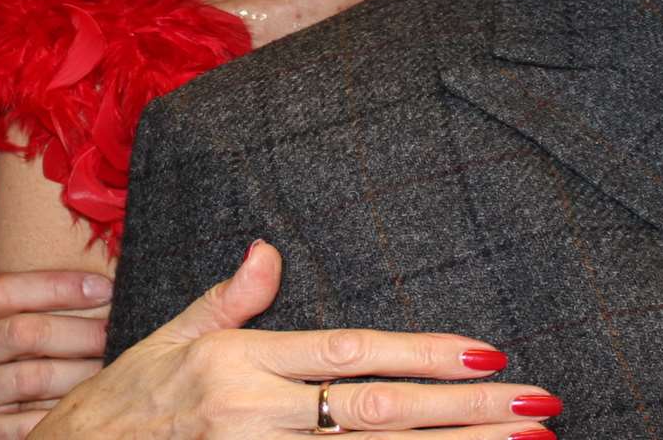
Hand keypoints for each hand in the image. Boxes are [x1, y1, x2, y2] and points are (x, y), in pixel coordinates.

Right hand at [0, 248, 115, 439]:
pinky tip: (89, 402)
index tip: (103, 287)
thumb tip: (20, 213)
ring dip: (82, 371)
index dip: (56, 285)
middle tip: (118, 330)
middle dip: (80, 331)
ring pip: (34, 379)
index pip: (2, 290)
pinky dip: (61, 413)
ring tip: (113, 364)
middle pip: (25, 334)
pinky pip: (27, 424)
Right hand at [30, 241, 561, 438]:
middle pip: (382, 412)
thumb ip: (229, 298)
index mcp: (242, 362)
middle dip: (467, 411)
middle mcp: (257, 414)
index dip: (423, 354)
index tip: (490, 353)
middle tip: (539, 404)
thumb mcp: (168, 337)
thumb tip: (269, 248)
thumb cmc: (122, 401)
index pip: (352, 354)